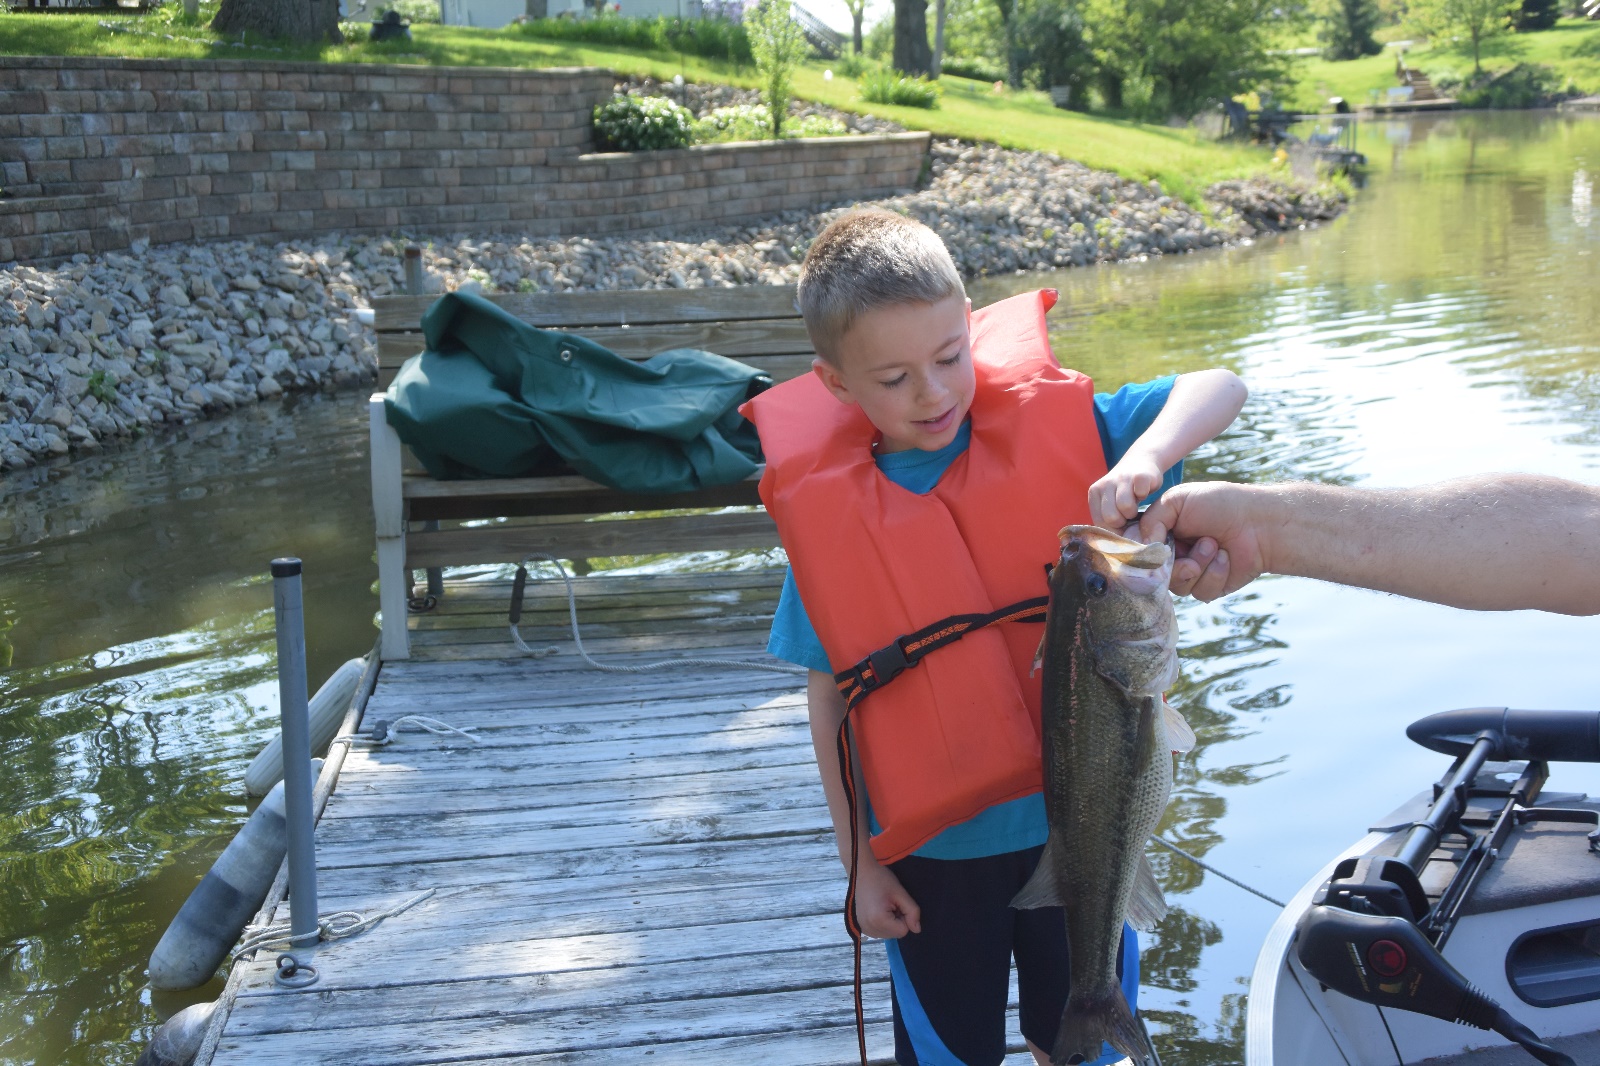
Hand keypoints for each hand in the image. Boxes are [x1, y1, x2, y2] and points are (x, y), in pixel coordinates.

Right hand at [852, 860, 921, 939]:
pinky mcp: (861, 927)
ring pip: (888, 934)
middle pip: (895, 934)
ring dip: (890, 923)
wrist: (861, 872)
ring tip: (883, 905)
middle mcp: (869, 929)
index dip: (904, 917)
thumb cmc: (881, 879)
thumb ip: (912, 912)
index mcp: (879, 920)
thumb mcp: (901, 893)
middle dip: (897, 920)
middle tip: (890, 903)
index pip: (903, 931)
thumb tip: (917, 929)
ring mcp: (863, 929)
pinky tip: (877, 910)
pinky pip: (879, 932)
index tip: (897, 903)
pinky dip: (882, 924)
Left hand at [1089, 451, 1164, 529]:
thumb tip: (1113, 546)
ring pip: (1125, 507)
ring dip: (1134, 511)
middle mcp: (1105, 484)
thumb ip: (1108, 519)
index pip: (1100, 523)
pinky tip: (1143, 491)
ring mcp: (1122, 478)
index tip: (1121, 525)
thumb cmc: (1126, 489)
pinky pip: (1140, 493)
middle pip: (1111, 518)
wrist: (1142, 460)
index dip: (1113, 529)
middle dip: (1123, 521)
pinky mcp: (1139, 475)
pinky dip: (1144, 495)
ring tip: (1136, 504)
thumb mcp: (1112, 501)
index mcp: (1095, 493)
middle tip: (1129, 514)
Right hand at [1139, 482, 1264, 600]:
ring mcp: (1191, 571)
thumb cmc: (1219, 504)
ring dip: (1197, 565)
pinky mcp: (1210, 586)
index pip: (1138, 551)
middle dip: (1171, 564)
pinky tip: (1226, 557)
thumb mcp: (1177, 500)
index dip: (1141, 555)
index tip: (1150, 549)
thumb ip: (1151, 521)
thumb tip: (1142, 548)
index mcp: (1162, 532)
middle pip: (1153, 575)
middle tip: (1186, 549)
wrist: (1259, 522)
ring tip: (1214, 545)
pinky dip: (1214, 573)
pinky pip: (1200, 592)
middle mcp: (1173, 554)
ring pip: (1177, 586)